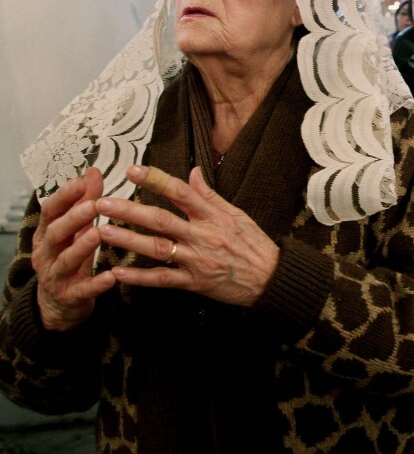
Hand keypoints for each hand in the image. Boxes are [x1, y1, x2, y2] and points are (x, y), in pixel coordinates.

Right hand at [31, 167, 116, 330]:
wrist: (59, 304)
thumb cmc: (70, 257)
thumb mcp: (75, 230)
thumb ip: (84, 201)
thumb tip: (93, 171)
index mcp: (47, 234)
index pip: (50, 211)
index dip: (64, 196)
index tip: (80, 181)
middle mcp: (47, 253)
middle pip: (55, 233)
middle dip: (73, 218)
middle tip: (93, 205)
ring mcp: (55, 276)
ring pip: (65, 261)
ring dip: (81, 247)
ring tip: (98, 234)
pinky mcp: (70, 297)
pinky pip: (82, 290)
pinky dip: (95, 283)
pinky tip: (111, 277)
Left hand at [95, 165, 279, 306]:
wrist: (271, 278)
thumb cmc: (254, 244)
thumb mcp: (237, 214)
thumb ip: (210, 195)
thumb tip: (193, 171)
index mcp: (213, 215)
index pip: (180, 192)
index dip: (156, 180)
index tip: (132, 170)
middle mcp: (203, 235)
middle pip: (162, 219)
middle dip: (130, 210)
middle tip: (102, 202)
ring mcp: (198, 260)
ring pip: (158, 248)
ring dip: (129, 240)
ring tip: (102, 232)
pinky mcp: (196, 283)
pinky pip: (164, 280)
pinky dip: (140, 277)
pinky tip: (118, 271)